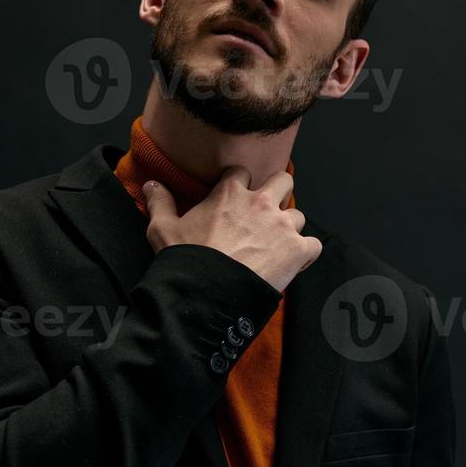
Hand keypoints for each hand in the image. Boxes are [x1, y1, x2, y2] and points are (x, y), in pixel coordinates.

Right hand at [142, 166, 322, 292]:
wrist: (208, 293)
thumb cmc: (186, 261)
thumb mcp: (163, 229)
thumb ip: (160, 203)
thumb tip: (151, 184)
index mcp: (229, 194)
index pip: (242, 172)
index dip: (241, 184)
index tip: (238, 198)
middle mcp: (260, 203)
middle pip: (283, 180)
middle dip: (278, 193)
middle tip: (268, 213)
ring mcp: (282, 226)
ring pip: (298, 215)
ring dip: (290, 228)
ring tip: (277, 246)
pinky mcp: (297, 250)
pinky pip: (314, 245)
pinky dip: (306, 254)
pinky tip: (294, 264)